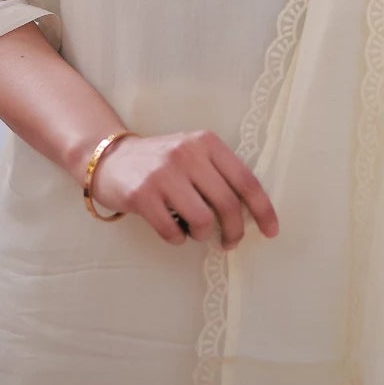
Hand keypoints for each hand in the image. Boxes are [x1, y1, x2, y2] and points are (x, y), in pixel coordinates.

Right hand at [89, 129, 279, 248]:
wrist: (112, 158)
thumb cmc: (162, 163)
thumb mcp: (193, 155)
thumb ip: (219, 175)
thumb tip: (252, 214)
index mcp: (206, 142)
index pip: (245, 180)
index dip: (263, 209)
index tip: (272, 231)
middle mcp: (187, 153)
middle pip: (228, 204)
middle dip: (235, 231)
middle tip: (230, 242)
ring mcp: (163, 173)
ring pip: (203, 221)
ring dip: (202, 235)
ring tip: (193, 230)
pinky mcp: (142, 194)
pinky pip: (173, 232)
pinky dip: (178, 239)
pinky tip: (172, 229)